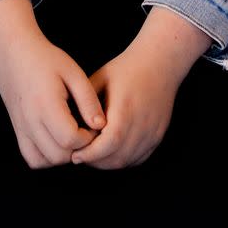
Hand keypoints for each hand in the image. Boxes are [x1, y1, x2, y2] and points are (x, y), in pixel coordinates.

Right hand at [0, 0, 104, 168]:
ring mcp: (21, 127)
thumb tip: (101, 126)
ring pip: (45, 161)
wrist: (12, 51)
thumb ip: (89, 100)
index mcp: (46, 104)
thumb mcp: (73, 72)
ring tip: (70, 135)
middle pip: (59, 155)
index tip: (92, 123)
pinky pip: (32, 158)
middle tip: (83, 129)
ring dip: (62, 155)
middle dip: (77, 148)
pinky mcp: (17, 129)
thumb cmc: (45, 58)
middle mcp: (30, 120)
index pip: (71, 139)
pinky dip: (46, 157)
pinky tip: (55, 140)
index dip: (88, 137)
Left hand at [71, 43, 180, 169]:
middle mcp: (142, 123)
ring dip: (108, 164)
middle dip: (96, 162)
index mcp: (125, 108)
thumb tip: (68, 124)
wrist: (159, 63)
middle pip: (118, 157)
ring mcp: (153, 132)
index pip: (109, 142)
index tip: (74, 155)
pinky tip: (109, 154)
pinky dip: (122, 161)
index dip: (91, 154)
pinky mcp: (158, 136)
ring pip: (128, 161)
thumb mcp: (100, 78)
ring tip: (91, 156)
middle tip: (79, 157)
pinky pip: (139, 158)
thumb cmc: (125, 68)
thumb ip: (85, 102)